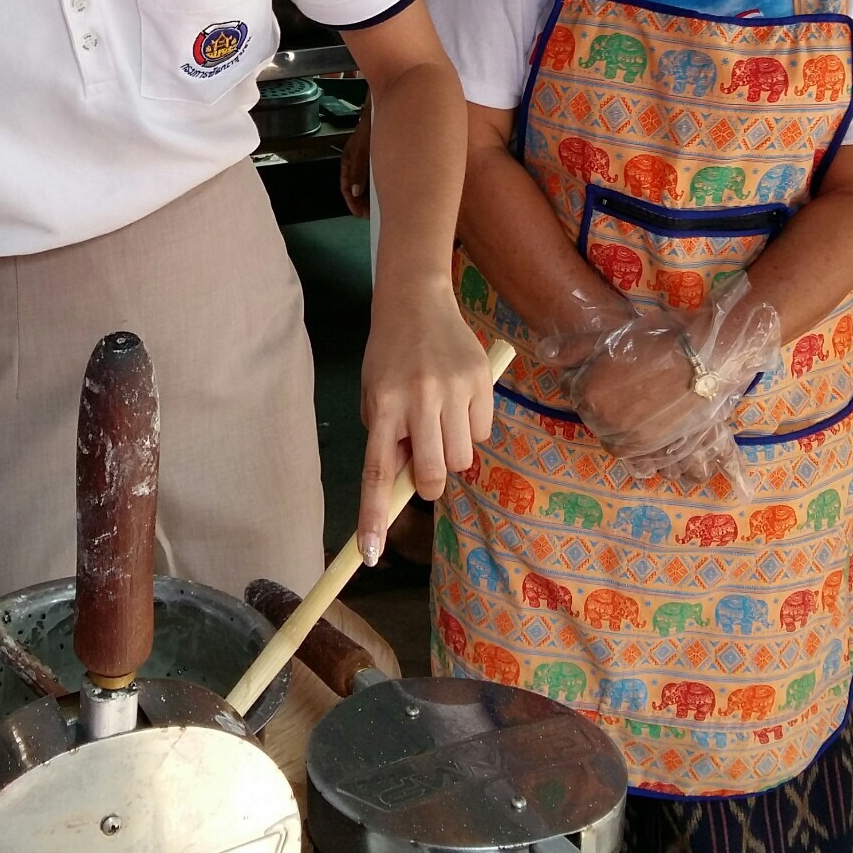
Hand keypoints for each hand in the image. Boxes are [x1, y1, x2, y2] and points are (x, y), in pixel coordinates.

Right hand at [339, 105, 372, 218]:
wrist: (380, 112)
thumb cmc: (369, 127)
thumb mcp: (362, 152)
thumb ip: (358, 172)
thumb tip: (356, 192)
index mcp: (347, 162)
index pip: (345, 187)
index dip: (352, 202)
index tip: (360, 213)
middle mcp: (355, 163)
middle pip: (355, 187)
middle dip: (362, 202)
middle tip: (370, 214)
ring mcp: (365, 161)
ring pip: (365, 183)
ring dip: (370, 195)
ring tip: (378, 205)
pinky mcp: (376, 158)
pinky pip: (374, 176)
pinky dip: (377, 185)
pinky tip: (386, 190)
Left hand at [357, 282, 493, 565]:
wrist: (416, 299)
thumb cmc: (388, 355)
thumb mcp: (373, 394)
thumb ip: (386, 438)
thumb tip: (406, 484)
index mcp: (382, 404)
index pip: (375, 473)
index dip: (373, 516)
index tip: (369, 554)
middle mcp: (418, 398)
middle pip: (433, 475)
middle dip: (431, 484)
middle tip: (425, 467)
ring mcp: (453, 389)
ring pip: (462, 458)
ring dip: (451, 452)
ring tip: (440, 419)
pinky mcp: (481, 380)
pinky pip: (483, 432)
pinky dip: (471, 428)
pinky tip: (459, 402)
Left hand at [549, 275, 778, 481]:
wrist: (705, 360)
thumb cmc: (657, 341)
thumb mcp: (610, 337)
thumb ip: (573, 349)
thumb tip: (543, 353)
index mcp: (587, 395)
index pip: (571, 388)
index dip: (588, 375)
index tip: (607, 366)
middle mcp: (603, 422)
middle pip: (591, 413)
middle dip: (602, 399)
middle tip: (627, 381)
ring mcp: (630, 440)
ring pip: (612, 435)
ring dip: (619, 422)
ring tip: (640, 401)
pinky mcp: (655, 450)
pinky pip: (636, 454)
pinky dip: (638, 441)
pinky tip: (651, 421)